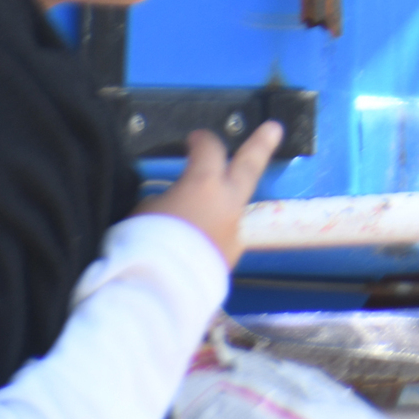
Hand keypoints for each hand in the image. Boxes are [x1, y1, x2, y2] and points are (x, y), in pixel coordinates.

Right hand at [134, 122, 281, 268]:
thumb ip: (168, 198)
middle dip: (260, 144)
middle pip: (248, 166)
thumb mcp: (145, 210)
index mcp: (205, 184)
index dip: (201, 141)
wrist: (157, 290)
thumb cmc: (143, 242)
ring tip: (203, 209)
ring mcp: (235, 231)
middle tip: (274, 128)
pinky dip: (213, 233)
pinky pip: (223, 236)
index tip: (194, 140)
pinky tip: (196, 242)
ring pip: (234, 208)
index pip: (209, 150)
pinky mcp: (231, 257)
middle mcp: (228, 203)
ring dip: (223, 204)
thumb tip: (176, 203)